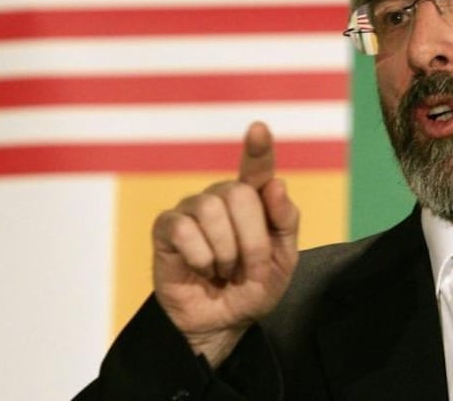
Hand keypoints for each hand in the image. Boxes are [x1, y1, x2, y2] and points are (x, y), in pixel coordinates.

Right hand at [151, 122, 299, 366]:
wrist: (221, 324)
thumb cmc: (251, 288)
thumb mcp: (282, 262)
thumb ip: (285, 223)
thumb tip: (275, 183)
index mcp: (252, 200)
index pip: (256, 167)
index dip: (258, 148)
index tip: (259, 128)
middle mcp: (220, 197)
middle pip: (239, 194)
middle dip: (252, 240)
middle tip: (248, 268)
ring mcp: (192, 209)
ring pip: (212, 210)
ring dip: (225, 252)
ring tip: (223, 270)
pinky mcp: (167, 227)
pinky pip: (186, 230)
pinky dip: (201, 257)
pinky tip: (202, 269)